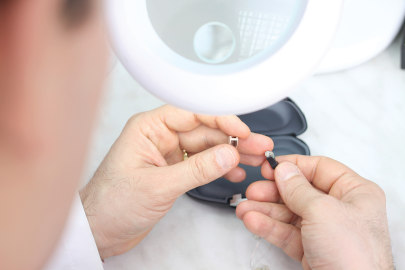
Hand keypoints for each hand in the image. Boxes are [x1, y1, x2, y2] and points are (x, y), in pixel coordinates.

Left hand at [80, 105, 272, 258]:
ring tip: (254, 159)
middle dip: (233, 139)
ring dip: (230, 154)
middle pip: (204, 131)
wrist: (99, 231)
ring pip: (206, 148)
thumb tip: (227, 155)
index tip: (242, 132)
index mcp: (149, 128)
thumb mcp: (157, 186)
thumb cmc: (111, 204)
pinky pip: (201, 164)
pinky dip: (218, 168)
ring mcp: (167, 154)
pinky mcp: (173, 171)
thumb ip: (196, 170)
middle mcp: (160, 137)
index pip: (192, 113)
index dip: (220, 120)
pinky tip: (233, 172)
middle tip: (258, 146)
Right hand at [236, 156, 392, 269]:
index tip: (270, 166)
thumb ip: (298, 188)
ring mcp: (325, 230)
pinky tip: (253, 221)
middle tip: (254, 190)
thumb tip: (283, 170)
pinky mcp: (312, 249)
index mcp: (354, 193)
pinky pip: (286, 232)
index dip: (293, 166)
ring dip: (265, 210)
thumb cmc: (355, 256)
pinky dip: (268, 226)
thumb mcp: (322, 211)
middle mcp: (340, 210)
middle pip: (300, 191)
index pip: (320, 168)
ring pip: (289, 213)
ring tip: (245, 208)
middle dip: (273, 191)